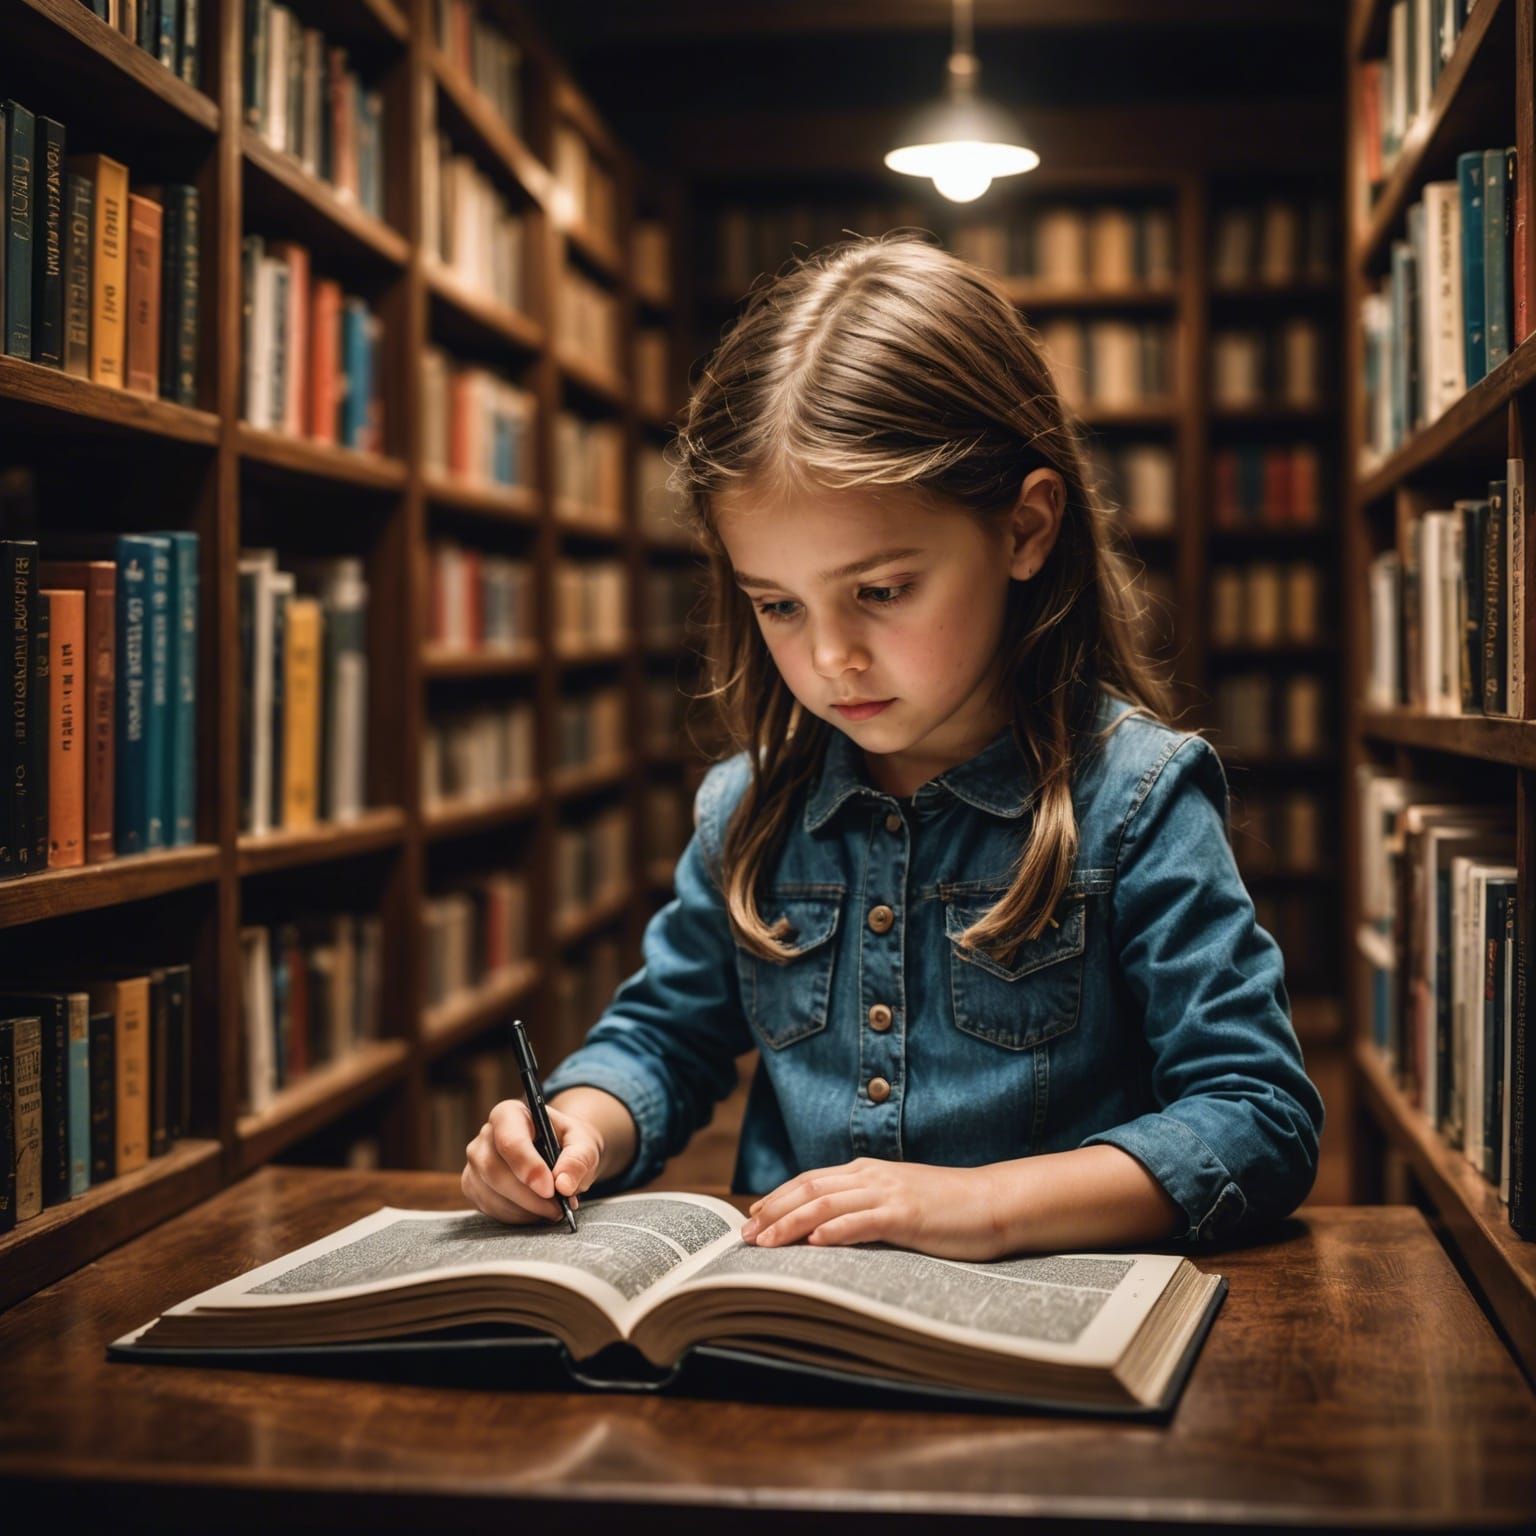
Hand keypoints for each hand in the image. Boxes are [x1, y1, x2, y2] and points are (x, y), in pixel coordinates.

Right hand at [461, 1098, 603, 1225]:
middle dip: (528, 1196)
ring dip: (524, 1209)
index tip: (550, 1189)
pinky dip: (515, 1216)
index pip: (509, 1140)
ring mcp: (476, 1161)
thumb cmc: (569, 1144)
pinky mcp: (474, 1186)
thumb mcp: (583, 1144)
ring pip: (490, 1193)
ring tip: (552, 1210)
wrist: (559, 1153)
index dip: (528, 1167)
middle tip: (557, 1208)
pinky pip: (488, 1207)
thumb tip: (563, 1185)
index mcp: (510, 1114)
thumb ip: (578, 1160)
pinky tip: (535, 1212)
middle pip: (495, 1170)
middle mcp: (486, 1135)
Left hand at [739, 1157, 1008, 1260]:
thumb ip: (865, 1207)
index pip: (810, 1180)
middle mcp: (871, 1176)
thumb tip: (827, 1230)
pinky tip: (815, 1243)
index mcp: (867, 1172)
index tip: (752, 1217)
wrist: (993, 1203)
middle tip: (744, 1235)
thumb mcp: (898, 1202)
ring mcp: (889, 1193)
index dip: (777, 1198)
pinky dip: (835, 1230)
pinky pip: (863, 1221)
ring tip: (765, 1242)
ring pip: (827, 1203)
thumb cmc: (946, 1209)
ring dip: (791, 1223)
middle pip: (809, 1188)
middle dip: (773, 1211)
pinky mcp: (907, 1215)